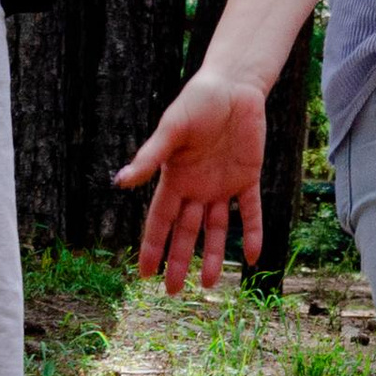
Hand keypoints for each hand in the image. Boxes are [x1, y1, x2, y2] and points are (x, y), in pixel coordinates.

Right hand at [120, 65, 268, 293]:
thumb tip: (121, 182)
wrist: (233, 84)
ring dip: (215, 254)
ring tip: (211, 283)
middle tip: (173, 291)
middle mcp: (196, 187)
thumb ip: (150, 157)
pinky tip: (253, 255)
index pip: (160, 220)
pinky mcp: (248, 176)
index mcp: (174, 178)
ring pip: (216, 227)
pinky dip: (252, 231)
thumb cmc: (196, 102)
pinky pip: (249, 209)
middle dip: (179, 260)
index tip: (144, 274)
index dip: (152, 247)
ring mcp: (222, 184)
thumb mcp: (171, 128)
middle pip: (185, 231)